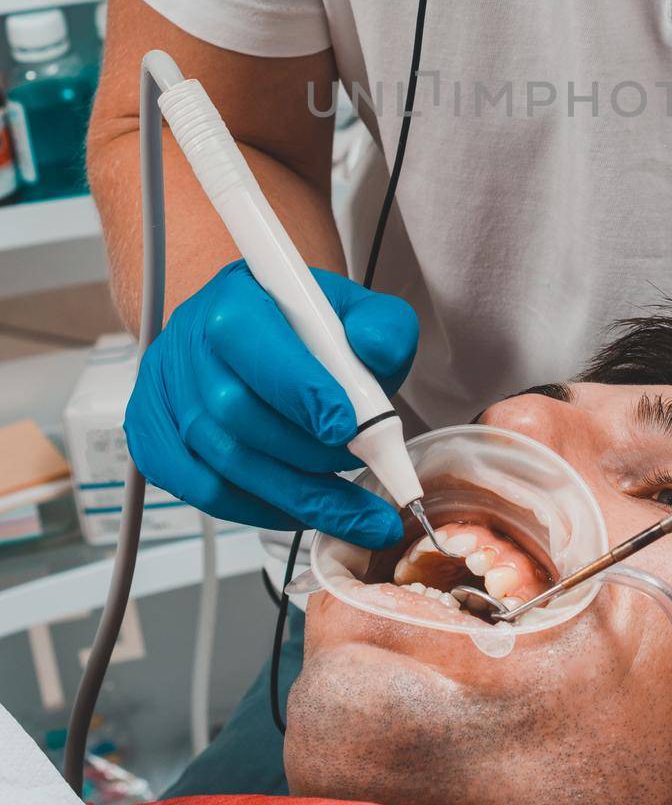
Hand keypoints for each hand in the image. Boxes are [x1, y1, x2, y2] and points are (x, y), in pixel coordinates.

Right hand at [125, 261, 417, 545]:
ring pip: (221, 458)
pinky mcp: (154, 440)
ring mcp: (162, 393)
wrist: (258, 338)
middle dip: (305, 450)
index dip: (298, 388)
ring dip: (293, 490)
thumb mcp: (358, 313)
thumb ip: (382, 325)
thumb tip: (376, 348)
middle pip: (233, 409)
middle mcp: (187, 340)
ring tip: (348, 504)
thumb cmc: (309, 330)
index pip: (251, 338)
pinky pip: (202, 491)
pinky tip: (300, 509)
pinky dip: (258, 509)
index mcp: (234, 295)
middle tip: (358, 465)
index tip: (347, 425)